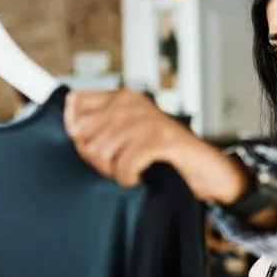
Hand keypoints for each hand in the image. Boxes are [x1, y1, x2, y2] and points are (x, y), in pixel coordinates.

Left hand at [64, 89, 248, 204]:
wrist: (205, 168)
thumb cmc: (163, 155)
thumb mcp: (128, 136)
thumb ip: (99, 129)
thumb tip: (71, 128)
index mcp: (122, 98)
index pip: (76, 102)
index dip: (74, 129)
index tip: (89, 146)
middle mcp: (133, 104)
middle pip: (84, 133)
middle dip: (94, 158)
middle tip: (115, 166)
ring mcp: (148, 120)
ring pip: (102, 151)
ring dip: (112, 170)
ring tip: (127, 172)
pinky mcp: (161, 140)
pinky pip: (125, 164)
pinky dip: (128, 178)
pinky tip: (137, 178)